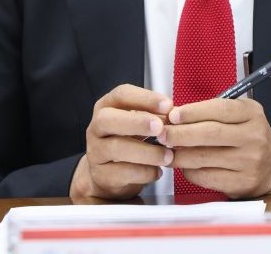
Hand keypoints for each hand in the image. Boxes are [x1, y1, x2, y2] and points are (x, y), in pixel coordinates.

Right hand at [70, 84, 174, 200]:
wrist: (108, 174)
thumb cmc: (128, 141)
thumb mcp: (139, 124)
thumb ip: (155, 116)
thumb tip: (175, 115)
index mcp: (107, 107)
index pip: (121, 94)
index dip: (145, 98)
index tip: (168, 105)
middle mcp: (96, 127)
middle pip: (108, 119)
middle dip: (137, 122)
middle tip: (160, 128)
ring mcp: (95, 152)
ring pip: (116, 148)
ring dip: (146, 152)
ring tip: (168, 156)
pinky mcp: (100, 175)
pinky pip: (120, 173)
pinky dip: (143, 172)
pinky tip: (157, 171)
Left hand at [161, 97, 270, 197]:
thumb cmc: (249, 136)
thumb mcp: (241, 115)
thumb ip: (213, 113)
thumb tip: (175, 117)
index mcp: (252, 114)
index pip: (219, 109)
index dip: (192, 112)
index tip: (172, 115)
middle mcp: (253, 137)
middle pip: (210, 134)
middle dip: (180, 134)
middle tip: (161, 134)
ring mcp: (249, 162)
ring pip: (204, 158)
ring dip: (180, 154)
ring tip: (167, 151)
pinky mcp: (241, 183)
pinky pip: (207, 177)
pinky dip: (189, 171)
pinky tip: (184, 166)